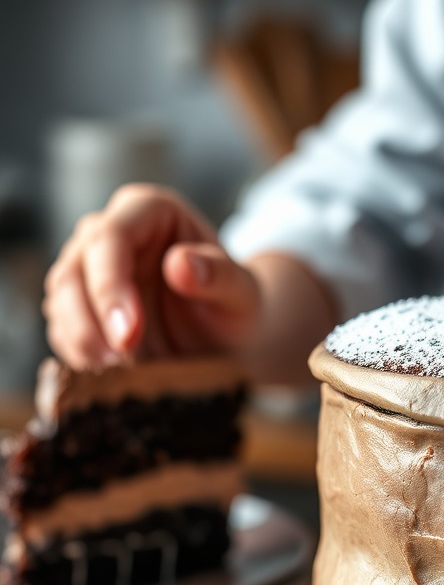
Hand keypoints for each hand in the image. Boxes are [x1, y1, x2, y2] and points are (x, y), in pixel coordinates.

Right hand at [43, 184, 260, 367]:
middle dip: (91, 321)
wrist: (226, 336)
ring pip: (60, 298)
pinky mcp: (80, 304)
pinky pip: (63, 327)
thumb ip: (219, 275)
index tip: (128, 334)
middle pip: (75, 269)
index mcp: (150, 210)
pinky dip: (79, 353)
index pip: (110, 237)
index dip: (111, 286)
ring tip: (118, 372)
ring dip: (81, 340)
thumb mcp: (242, 293)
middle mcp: (110, 232)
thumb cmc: (236, 306)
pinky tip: (107, 373)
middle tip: (121, 362)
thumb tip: (180, 263)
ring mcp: (89, 267)